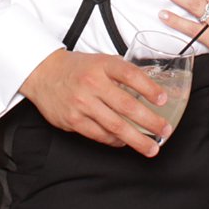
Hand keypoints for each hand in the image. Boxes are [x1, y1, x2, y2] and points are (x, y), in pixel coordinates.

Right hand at [18, 49, 170, 156]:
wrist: (44, 74)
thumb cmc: (78, 68)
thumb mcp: (101, 61)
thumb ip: (122, 73)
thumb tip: (152, 90)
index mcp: (102, 65)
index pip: (131, 75)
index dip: (149, 88)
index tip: (163, 99)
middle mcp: (92, 83)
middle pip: (127, 106)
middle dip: (150, 121)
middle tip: (165, 130)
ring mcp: (82, 103)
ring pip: (115, 125)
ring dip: (136, 139)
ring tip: (151, 147)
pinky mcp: (73, 120)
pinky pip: (99, 135)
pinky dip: (115, 141)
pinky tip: (125, 142)